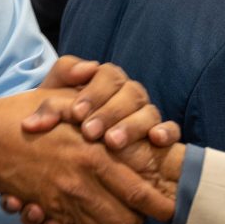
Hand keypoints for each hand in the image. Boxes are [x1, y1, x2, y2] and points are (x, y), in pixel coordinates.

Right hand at [0, 91, 174, 223]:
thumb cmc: (23, 115)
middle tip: (140, 210)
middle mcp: (80, 185)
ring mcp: (61, 202)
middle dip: (136, 219)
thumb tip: (103, 85)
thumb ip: (93, 101)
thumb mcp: (61, 100)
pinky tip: (88, 217)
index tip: (172, 208)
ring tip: (116, 212)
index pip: (137, 191)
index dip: (158, 204)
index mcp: (93, 156)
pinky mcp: (46, 212)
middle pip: (123, 220)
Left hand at [24, 56, 179, 150]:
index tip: (76, 113)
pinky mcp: (161, 136)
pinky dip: (167, 132)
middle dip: (109, 112)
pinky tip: (155, 140)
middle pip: (130, 93)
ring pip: (148, 111)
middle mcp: (129, 95)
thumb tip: (83, 69)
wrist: (70, 154)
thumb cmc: (61, 124)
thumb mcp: (52, 101)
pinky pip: (172, 130)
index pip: (108, 75)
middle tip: (89, 132)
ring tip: (112, 142)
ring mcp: (146, 115)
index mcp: (106, 82)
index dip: (94, 92)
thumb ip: (60, 79)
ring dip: (131, 125)